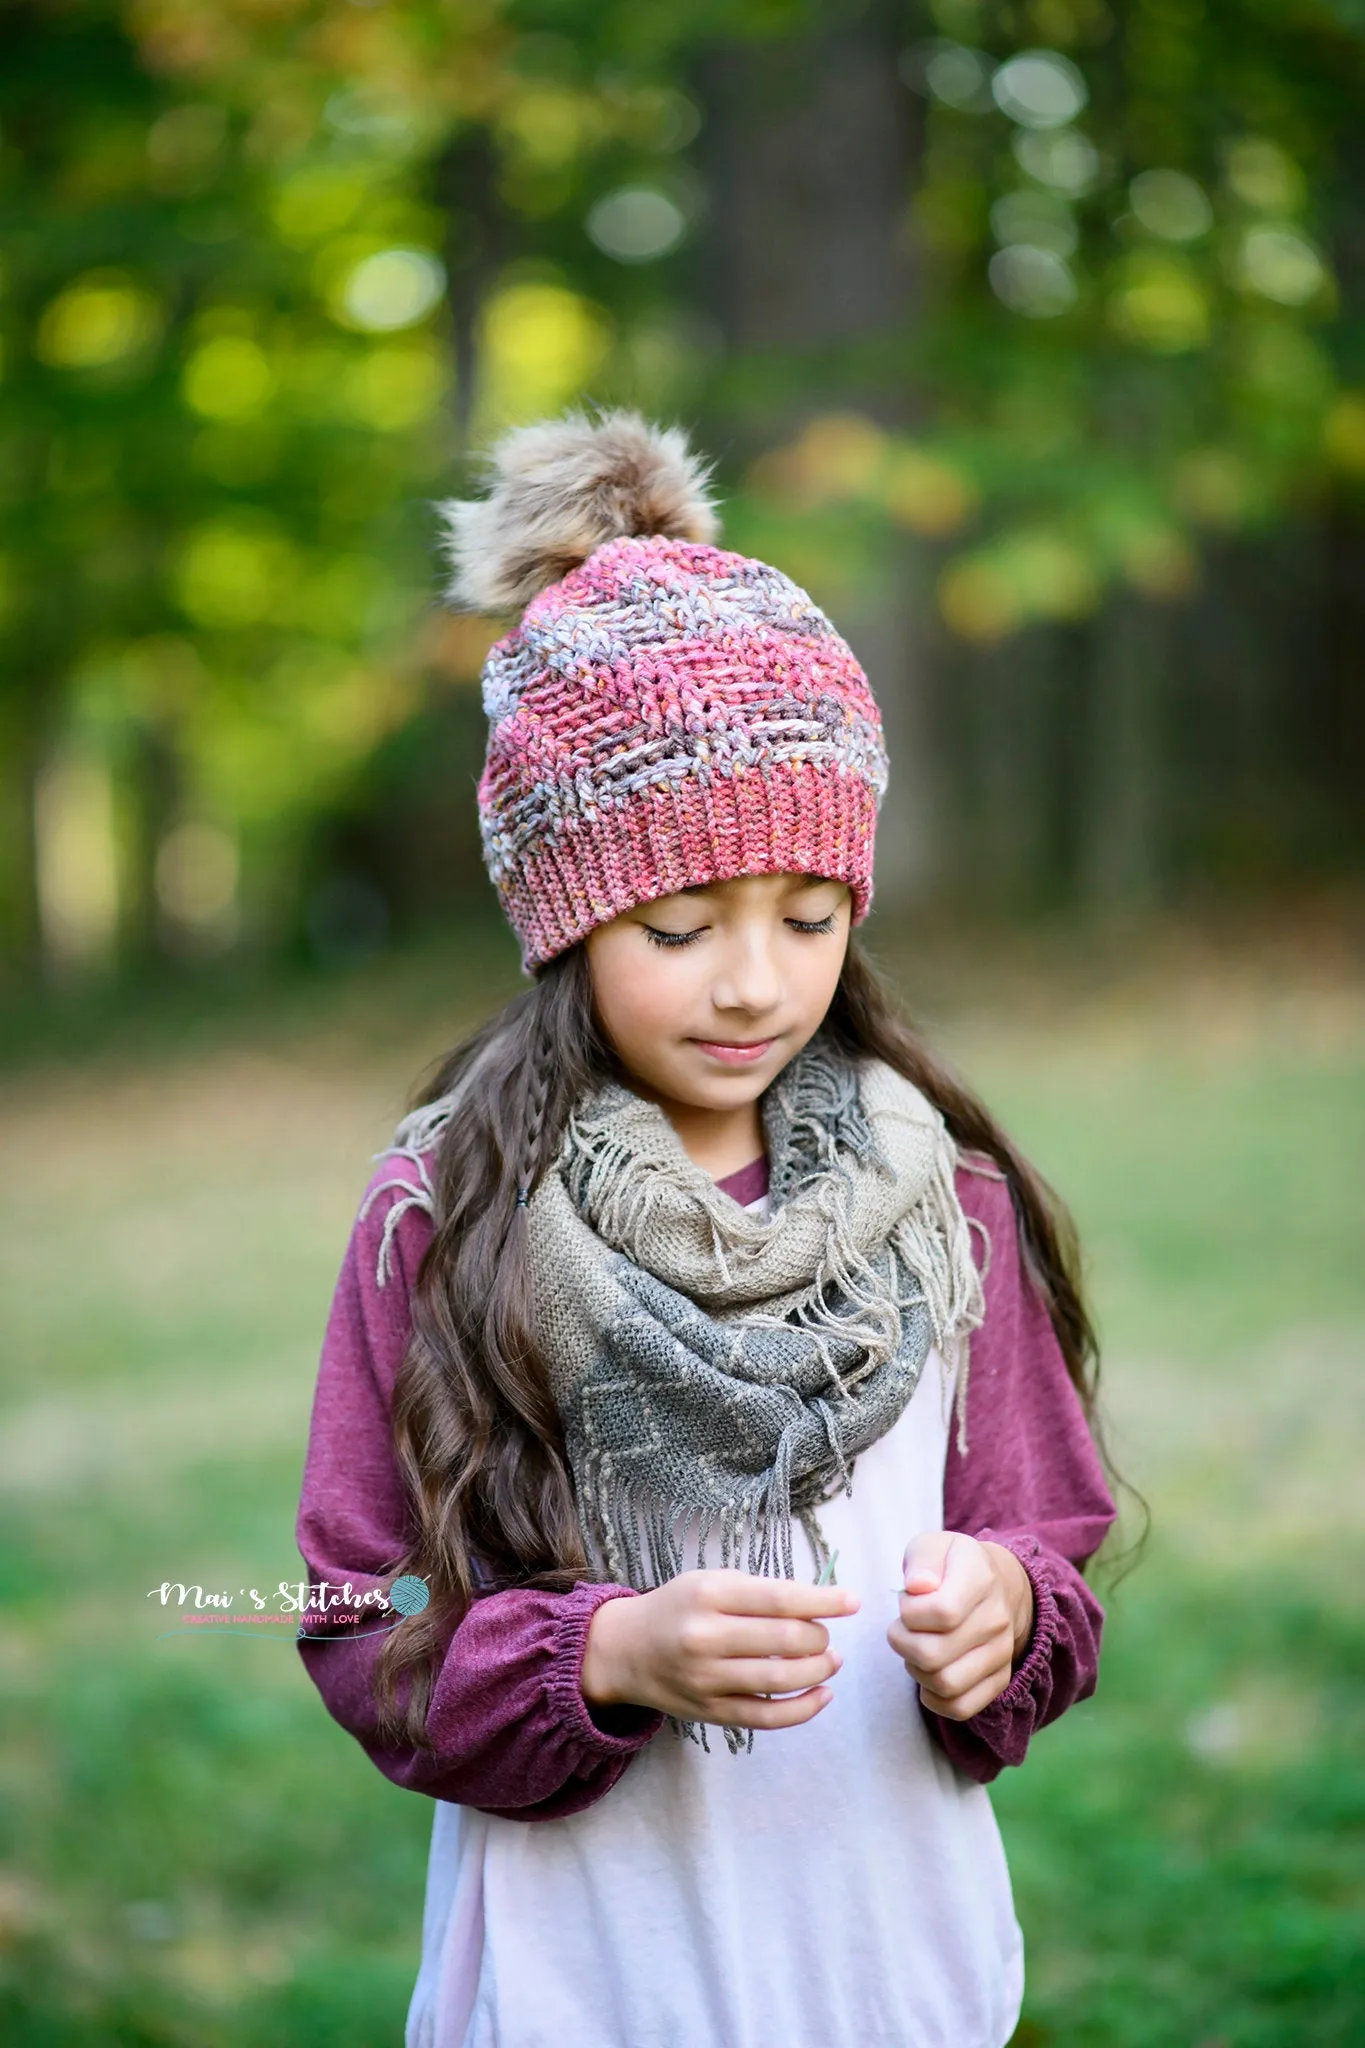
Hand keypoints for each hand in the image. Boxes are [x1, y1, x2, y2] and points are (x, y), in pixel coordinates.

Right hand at [582, 1569, 859, 1732]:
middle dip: (821, 1637)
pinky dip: (804, 1709)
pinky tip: (822, 1694)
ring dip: (820, 1670)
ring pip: (782, 1680)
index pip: (779, 1599)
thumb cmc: (678, 1607)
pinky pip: (769, 1717)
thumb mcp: (711, 1582)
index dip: (823, 1601)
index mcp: (708, 1595)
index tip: (853, 1601)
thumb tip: (820, 1604)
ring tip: (830, 1660)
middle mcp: (706, 1637)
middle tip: (827, 1634)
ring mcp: (708, 1680)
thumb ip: (760, 1591)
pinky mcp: (711, 1712)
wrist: (625, 1651)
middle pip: (787, 1640)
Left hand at [886, 1531, 1033, 1722]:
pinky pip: (962, 1707)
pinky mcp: (1000, 1679)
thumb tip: (918, 1587)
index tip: (905, 1604)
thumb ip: (922, 1559)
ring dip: (916, 1671)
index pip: (941, 1612)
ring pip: (946, 1684)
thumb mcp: (933, 1545)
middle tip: (901, 1630)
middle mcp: (997, 1619)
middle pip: (935, 1654)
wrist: (998, 1585)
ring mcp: (1002, 1653)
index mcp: (981, 1579)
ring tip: (914, 1650)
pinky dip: (935, 1700)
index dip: (909, 1613)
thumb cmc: (953, 1565)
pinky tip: (928, 1676)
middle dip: (902, 1644)